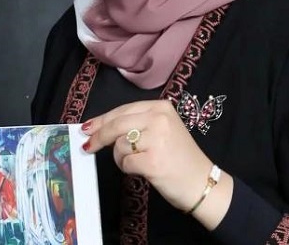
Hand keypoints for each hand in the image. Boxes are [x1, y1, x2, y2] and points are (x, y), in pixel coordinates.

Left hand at [80, 100, 231, 227]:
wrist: (201, 181)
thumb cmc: (179, 158)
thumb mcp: (162, 130)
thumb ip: (136, 125)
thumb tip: (99, 128)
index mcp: (161, 107)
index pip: (123, 110)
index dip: (102, 120)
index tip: (87, 128)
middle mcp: (159, 118)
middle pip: (116, 125)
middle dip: (98, 137)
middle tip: (88, 146)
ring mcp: (156, 139)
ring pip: (119, 145)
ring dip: (121, 158)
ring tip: (138, 163)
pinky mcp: (152, 161)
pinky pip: (125, 163)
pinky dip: (128, 169)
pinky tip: (143, 171)